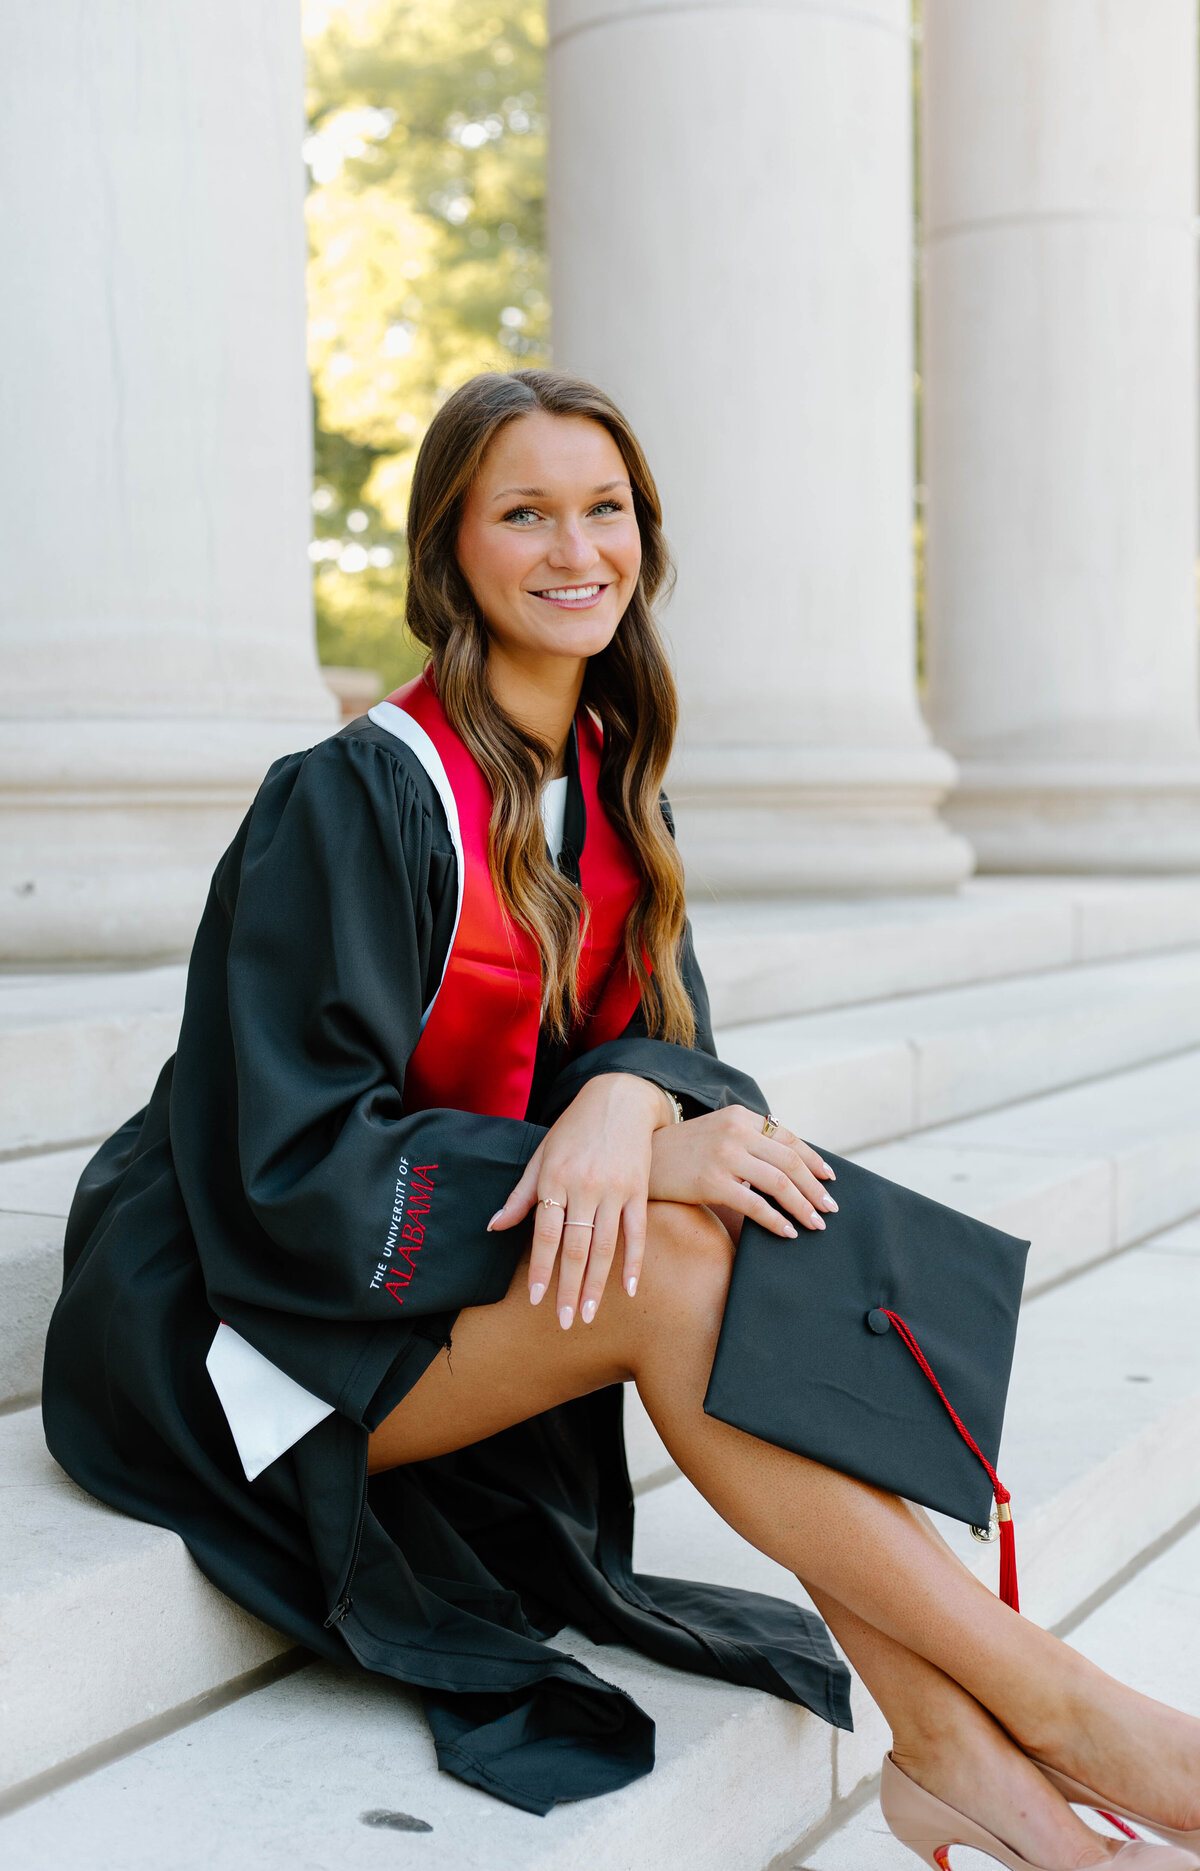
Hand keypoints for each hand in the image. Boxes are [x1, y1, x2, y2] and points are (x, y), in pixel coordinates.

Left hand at [487, 1073, 674, 1327]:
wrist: (620, 1099)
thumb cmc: (574, 1129)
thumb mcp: (541, 1156)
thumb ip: (521, 1195)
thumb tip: (494, 1227)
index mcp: (555, 1178)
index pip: (545, 1233)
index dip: (540, 1268)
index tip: (534, 1298)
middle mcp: (585, 1186)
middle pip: (576, 1247)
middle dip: (570, 1288)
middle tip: (565, 1321)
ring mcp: (615, 1189)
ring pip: (606, 1245)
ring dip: (598, 1284)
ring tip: (591, 1314)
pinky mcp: (639, 1189)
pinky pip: (637, 1232)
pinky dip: (634, 1261)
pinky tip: (628, 1288)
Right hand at [648, 1107, 836, 1237]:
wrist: (642, 1158)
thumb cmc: (682, 1151)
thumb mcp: (717, 1132)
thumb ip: (748, 1141)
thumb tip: (787, 1167)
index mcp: (741, 1117)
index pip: (788, 1138)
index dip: (813, 1160)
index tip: (829, 1179)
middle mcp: (736, 1131)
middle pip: (790, 1162)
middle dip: (815, 1188)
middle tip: (830, 1208)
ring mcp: (724, 1156)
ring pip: (779, 1183)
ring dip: (803, 1206)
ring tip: (816, 1223)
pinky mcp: (712, 1181)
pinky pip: (756, 1204)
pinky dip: (777, 1220)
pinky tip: (787, 1231)